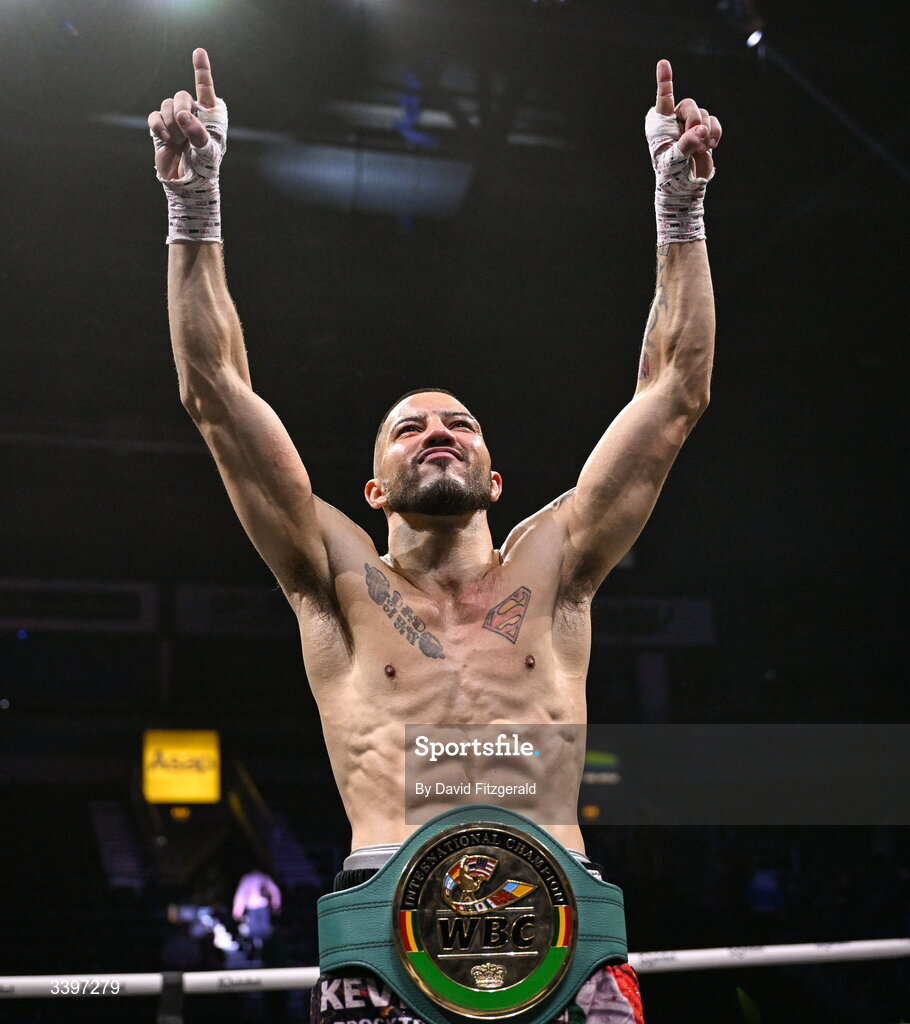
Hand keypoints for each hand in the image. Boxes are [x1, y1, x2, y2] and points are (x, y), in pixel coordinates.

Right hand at [148, 48, 221, 180]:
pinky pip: (154, 116)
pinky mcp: (160, 127)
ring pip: (166, 105)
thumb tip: (183, 115)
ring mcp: (175, 120)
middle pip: (181, 95)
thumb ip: (198, 132)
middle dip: (181, 109)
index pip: (205, 89)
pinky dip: (158, 127)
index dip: (201, 69)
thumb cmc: (204, 168)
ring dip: (171, 123)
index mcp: (209, 116)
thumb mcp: (207, 152)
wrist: (187, 185)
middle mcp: (192, 114)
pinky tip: (165, 139)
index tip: (198, 51)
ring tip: (177, 140)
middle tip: (184, 127)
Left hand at [654, 58, 720, 179]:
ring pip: (703, 113)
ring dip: (705, 131)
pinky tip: (710, 146)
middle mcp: (674, 121)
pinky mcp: (704, 130)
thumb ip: (685, 145)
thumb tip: (700, 131)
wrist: (685, 186)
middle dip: (694, 120)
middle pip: (690, 105)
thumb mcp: (674, 162)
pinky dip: (715, 132)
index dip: (664, 80)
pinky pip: (714, 121)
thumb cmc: (672, 175)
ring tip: (701, 149)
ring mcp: (689, 124)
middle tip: (696, 139)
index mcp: (660, 125)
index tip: (663, 62)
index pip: (663, 99)